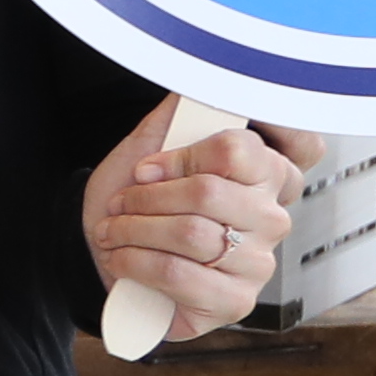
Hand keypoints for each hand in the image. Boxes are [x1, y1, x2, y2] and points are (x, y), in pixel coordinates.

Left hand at [84, 101, 317, 341]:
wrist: (105, 252)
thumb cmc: (137, 199)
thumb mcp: (151, 144)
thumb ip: (180, 110)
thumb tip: (197, 74)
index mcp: (263, 172)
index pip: (242, 149)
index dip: (185, 156)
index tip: (150, 167)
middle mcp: (270, 216)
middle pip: (209, 192)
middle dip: (148, 196)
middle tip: (123, 201)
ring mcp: (259, 262)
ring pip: (192, 234)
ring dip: (135, 229)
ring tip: (114, 230)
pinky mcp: (236, 301)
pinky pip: (182, 275)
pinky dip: (137, 263)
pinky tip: (122, 258)